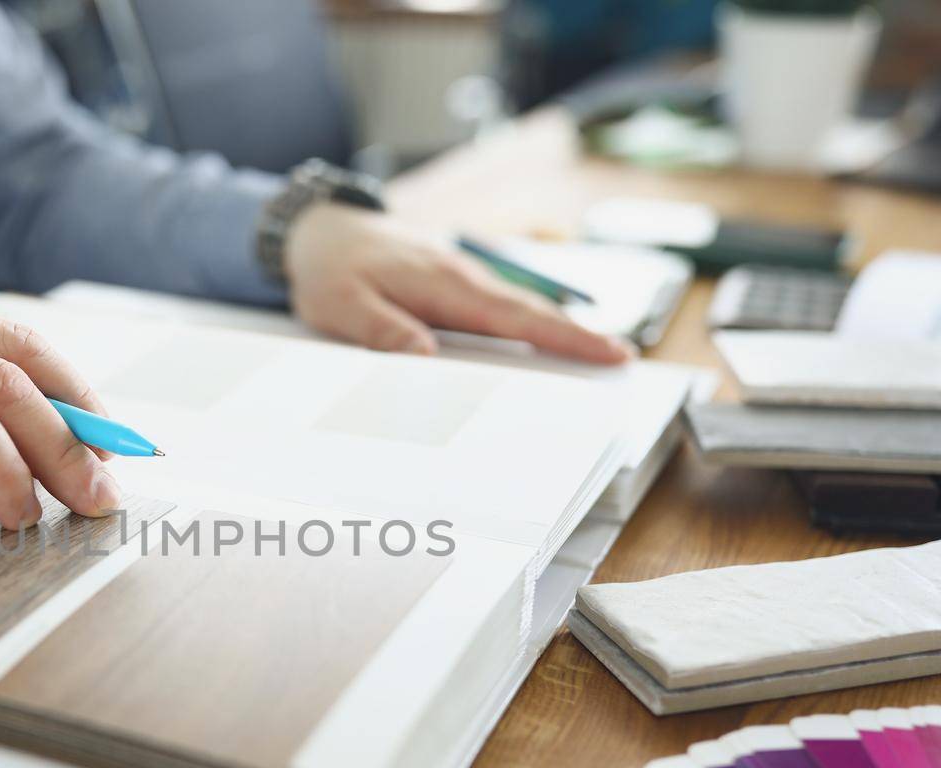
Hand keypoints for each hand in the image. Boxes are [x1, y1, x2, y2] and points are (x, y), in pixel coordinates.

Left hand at [283, 203, 634, 363]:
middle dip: (578, 337)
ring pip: (518, 310)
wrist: (319, 230)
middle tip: (621, 364)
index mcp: (443, 283)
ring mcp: (461, 279)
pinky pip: (498, 309)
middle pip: (531, 312)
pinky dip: (527, 327)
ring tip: (595, 363)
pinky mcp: (453, 286)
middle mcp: (463, 277)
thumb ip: (383, 332)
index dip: (565, 336)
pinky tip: (541, 350)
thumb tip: (427, 358)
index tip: (608, 352)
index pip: (516, 315)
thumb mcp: (342, 306)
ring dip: (557, 333)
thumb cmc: (330, 268)